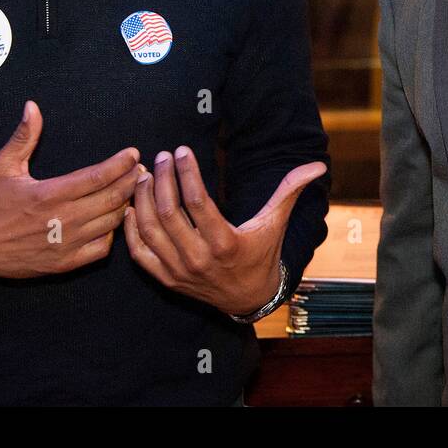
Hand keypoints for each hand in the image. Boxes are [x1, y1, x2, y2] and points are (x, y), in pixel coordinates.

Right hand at [0, 100, 141, 279]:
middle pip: (113, 198)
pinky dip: (113, 233)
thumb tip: (32, 107)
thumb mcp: (1, 166)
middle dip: (132, 181)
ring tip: (134, 189)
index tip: (133, 153)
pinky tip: (114, 220)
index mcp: (50, 194)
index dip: (120, 164)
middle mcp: (63, 219)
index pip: (98, 176)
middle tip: (141, 170)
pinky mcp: (66, 263)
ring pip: (111, 222)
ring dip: (126, 204)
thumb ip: (23, 137)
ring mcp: (67, 244)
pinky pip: (103, 248)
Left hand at [123, 145, 325, 315]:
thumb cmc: (261, 252)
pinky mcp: (166, 279)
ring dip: (142, 199)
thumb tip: (317, 165)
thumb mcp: (275, 222)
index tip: (181, 151)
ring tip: (145, 174)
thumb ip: (290, 190)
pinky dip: (131, 228)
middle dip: (162, 179)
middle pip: (168, 212)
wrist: (248, 297)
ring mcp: (179, 271)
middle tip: (161, 157)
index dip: (186, 171)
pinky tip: (132, 205)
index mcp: (224, 242)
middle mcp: (198, 259)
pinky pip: (139, 253)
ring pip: (149, 229)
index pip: (197, 201)